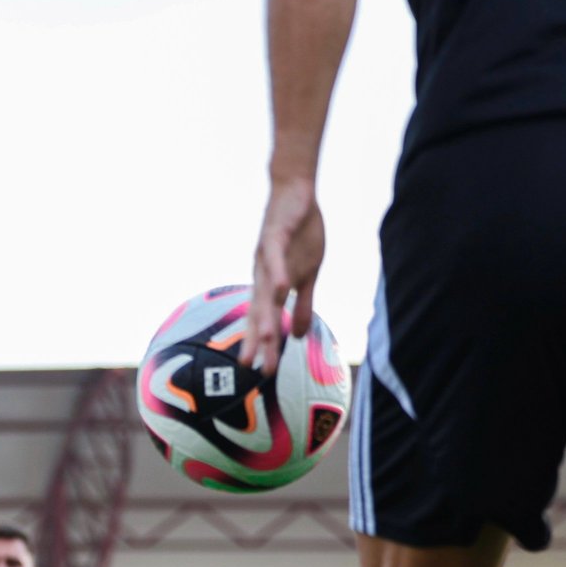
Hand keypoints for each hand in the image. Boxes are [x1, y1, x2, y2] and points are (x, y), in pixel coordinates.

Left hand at [242, 177, 325, 373]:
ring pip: (265, 290)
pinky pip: (275, 256)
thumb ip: (302, 305)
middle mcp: (263, 274)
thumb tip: (298, 336)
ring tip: (267, 340)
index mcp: (271, 285)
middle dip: (260, 341)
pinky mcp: (275, 235)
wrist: (295, 192)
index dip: (260, 345)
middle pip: (260, 312)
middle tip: (257, 369)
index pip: (264, 320)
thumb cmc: (300, 234)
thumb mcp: (308, 274)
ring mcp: (267, 256)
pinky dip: (278, 272)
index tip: (258, 373)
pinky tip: (281, 288)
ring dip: (266, 315)